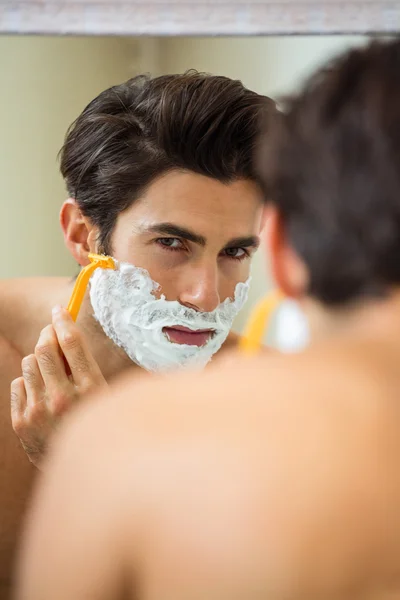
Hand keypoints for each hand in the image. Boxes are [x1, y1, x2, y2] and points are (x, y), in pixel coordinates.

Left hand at [11, 306, 106, 467]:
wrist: (85, 472)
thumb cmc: (101, 428)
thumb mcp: (107, 397)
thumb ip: (90, 369)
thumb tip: (70, 337)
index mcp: (90, 389)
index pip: (71, 342)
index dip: (63, 320)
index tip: (60, 310)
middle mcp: (63, 398)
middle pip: (44, 348)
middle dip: (47, 335)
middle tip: (52, 334)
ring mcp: (39, 411)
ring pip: (28, 363)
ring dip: (38, 359)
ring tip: (50, 369)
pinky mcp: (22, 422)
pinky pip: (18, 384)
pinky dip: (28, 382)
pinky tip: (42, 391)